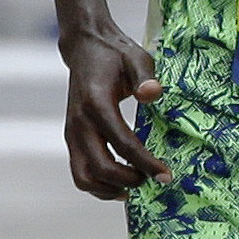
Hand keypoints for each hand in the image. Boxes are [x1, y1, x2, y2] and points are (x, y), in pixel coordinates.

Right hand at [61, 30, 167, 198]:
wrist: (85, 49)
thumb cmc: (115, 55)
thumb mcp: (136, 58)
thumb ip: (145, 76)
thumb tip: (152, 94)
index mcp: (96, 104)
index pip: (122, 143)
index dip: (145, 163)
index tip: (166, 175)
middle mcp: (79, 123)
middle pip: (100, 167)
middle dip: (129, 180)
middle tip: (155, 180)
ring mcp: (72, 133)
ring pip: (83, 177)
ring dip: (110, 189)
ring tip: (137, 185)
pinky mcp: (72, 139)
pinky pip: (80, 172)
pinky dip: (99, 185)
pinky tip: (122, 184)